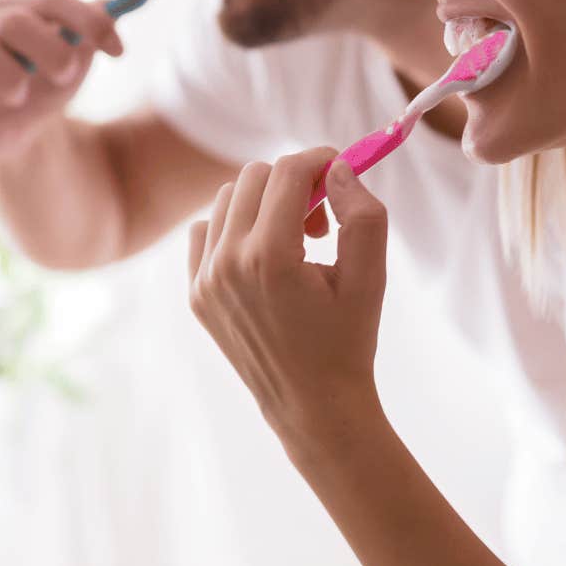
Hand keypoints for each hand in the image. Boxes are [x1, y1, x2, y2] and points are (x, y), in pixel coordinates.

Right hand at [0, 0, 122, 157]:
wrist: (19, 128)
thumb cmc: (47, 82)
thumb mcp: (77, 55)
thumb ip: (95, 28)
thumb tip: (112, 2)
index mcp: (22, 11)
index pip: (53, 2)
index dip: (89, 23)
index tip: (118, 52)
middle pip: (16, 22)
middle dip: (50, 51)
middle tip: (67, 76)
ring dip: (8, 76)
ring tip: (20, 95)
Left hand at [188, 148, 389, 442]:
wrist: (313, 405)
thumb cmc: (348, 340)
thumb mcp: (371, 276)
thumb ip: (362, 213)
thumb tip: (337, 168)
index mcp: (271, 257)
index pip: (288, 172)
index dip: (319, 160)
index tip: (341, 172)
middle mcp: (228, 264)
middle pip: (254, 176)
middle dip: (294, 183)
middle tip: (321, 221)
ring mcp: (204, 280)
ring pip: (227, 198)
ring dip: (264, 203)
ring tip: (295, 241)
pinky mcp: (195, 293)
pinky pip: (205, 231)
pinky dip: (233, 229)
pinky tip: (263, 257)